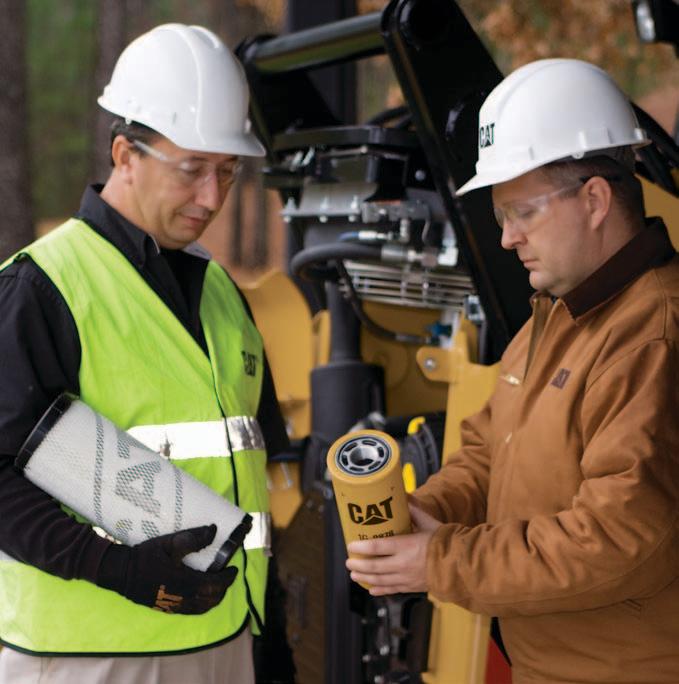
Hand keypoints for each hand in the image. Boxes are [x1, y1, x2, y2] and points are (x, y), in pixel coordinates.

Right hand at [96, 524, 237, 613]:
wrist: (121, 573)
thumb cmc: (146, 556)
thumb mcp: (170, 543)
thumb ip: (192, 538)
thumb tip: (214, 530)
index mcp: (187, 583)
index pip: (216, 585)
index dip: (228, 577)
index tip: (234, 568)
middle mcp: (184, 598)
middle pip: (212, 599)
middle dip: (223, 588)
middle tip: (227, 575)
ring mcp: (175, 606)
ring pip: (202, 608)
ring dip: (214, 598)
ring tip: (217, 585)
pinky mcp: (167, 609)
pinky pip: (191, 611)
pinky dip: (202, 604)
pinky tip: (200, 594)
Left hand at [345, 504, 440, 595]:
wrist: (461, 564)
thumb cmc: (445, 541)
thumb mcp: (429, 522)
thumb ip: (414, 510)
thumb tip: (404, 496)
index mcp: (406, 546)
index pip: (377, 547)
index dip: (361, 548)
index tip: (350, 545)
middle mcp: (404, 564)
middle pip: (375, 567)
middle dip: (359, 565)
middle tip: (348, 562)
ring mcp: (407, 577)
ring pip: (380, 580)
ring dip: (365, 578)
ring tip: (354, 575)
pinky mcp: (412, 586)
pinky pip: (392, 589)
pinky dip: (379, 589)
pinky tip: (371, 589)